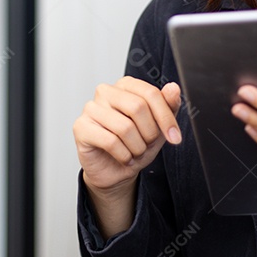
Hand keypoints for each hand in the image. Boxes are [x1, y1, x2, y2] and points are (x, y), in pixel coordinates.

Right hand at [74, 77, 181, 194]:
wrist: (116, 171)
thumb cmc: (135, 144)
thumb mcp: (158, 127)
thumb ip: (168, 106)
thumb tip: (173, 88)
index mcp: (126, 86)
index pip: (150, 93)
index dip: (166, 118)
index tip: (175, 136)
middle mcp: (106, 92)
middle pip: (137, 107)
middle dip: (149, 133)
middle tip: (147, 145)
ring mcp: (91, 108)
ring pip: (125, 127)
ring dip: (137, 147)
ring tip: (134, 152)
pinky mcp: (81, 127)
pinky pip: (110, 141)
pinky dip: (124, 155)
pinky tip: (124, 158)